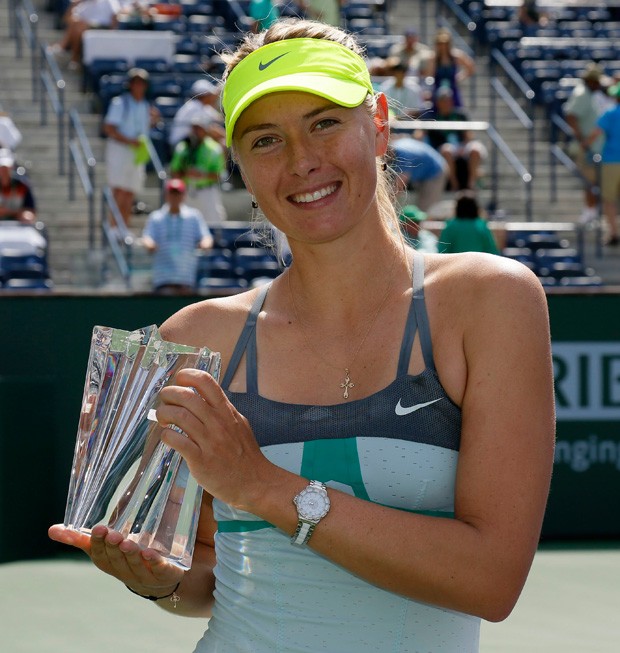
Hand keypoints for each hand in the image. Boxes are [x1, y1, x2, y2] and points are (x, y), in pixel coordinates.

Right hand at [48, 524, 183, 594]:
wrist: (161, 579)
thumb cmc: (128, 558)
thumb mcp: (107, 548)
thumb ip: (83, 538)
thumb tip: (52, 530)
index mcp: (110, 564)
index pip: (100, 556)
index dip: (98, 544)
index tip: (97, 529)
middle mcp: (125, 572)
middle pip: (116, 560)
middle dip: (113, 547)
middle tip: (111, 533)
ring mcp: (145, 575)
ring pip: (135, 565)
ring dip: (130, 554)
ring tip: (127, 542)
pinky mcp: (164, 574)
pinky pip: (159, 569)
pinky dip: (154, 561)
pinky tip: (150, 552)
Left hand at [156, 368, 271, 510]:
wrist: (255, 483)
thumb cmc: (246, 455)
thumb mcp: (240, 424)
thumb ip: (223, 412)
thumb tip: (204, 400)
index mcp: (227, 411)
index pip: (206, 382)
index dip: (187, 375)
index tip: (179, 381)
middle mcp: (218, 422)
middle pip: (186, 396)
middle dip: (168, 394)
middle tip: (165, 402)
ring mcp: (209, 441)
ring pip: (178, 416)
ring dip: (164, 414)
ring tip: (163, 420)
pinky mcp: (200, 460)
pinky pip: (177, 440)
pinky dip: (166, 435)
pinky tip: (168, 437)